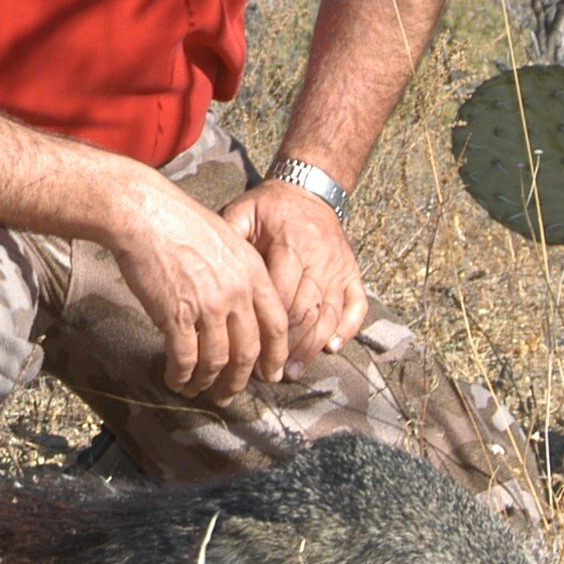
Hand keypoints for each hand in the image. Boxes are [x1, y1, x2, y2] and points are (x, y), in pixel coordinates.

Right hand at [110, 172, 288, 402]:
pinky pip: (185, 358)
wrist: (146, 214)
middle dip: (239, 379)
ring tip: (197, 390)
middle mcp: (237, 293)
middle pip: (248, 351)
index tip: (271, 374)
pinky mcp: (177, 316)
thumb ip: (239, 272)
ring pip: (217, 361)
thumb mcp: (226, 238)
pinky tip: (176, 380)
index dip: (276, 355)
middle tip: (229, 393)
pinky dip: (181, 375)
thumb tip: (237, 303)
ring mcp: (208, 306)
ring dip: (207, 382)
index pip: (277, 324)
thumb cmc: (179, 220)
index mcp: (253, 273)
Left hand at [224, 181, 370, 378]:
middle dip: (286, 347)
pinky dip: (347, 330)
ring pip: (330, 315)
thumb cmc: (268, 207)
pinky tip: (330, 349)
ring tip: (293, 372)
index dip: (264, 328)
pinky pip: (357, 306)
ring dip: (312, 348)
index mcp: (291, 244)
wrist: (308, 190)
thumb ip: (227, 239)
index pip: (280, 296)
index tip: (247, 351)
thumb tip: (206, 272)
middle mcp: (320, 258)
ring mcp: (340, 267)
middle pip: (305, 312)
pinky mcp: (353, 272)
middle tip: (267, 373)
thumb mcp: (242, 212)